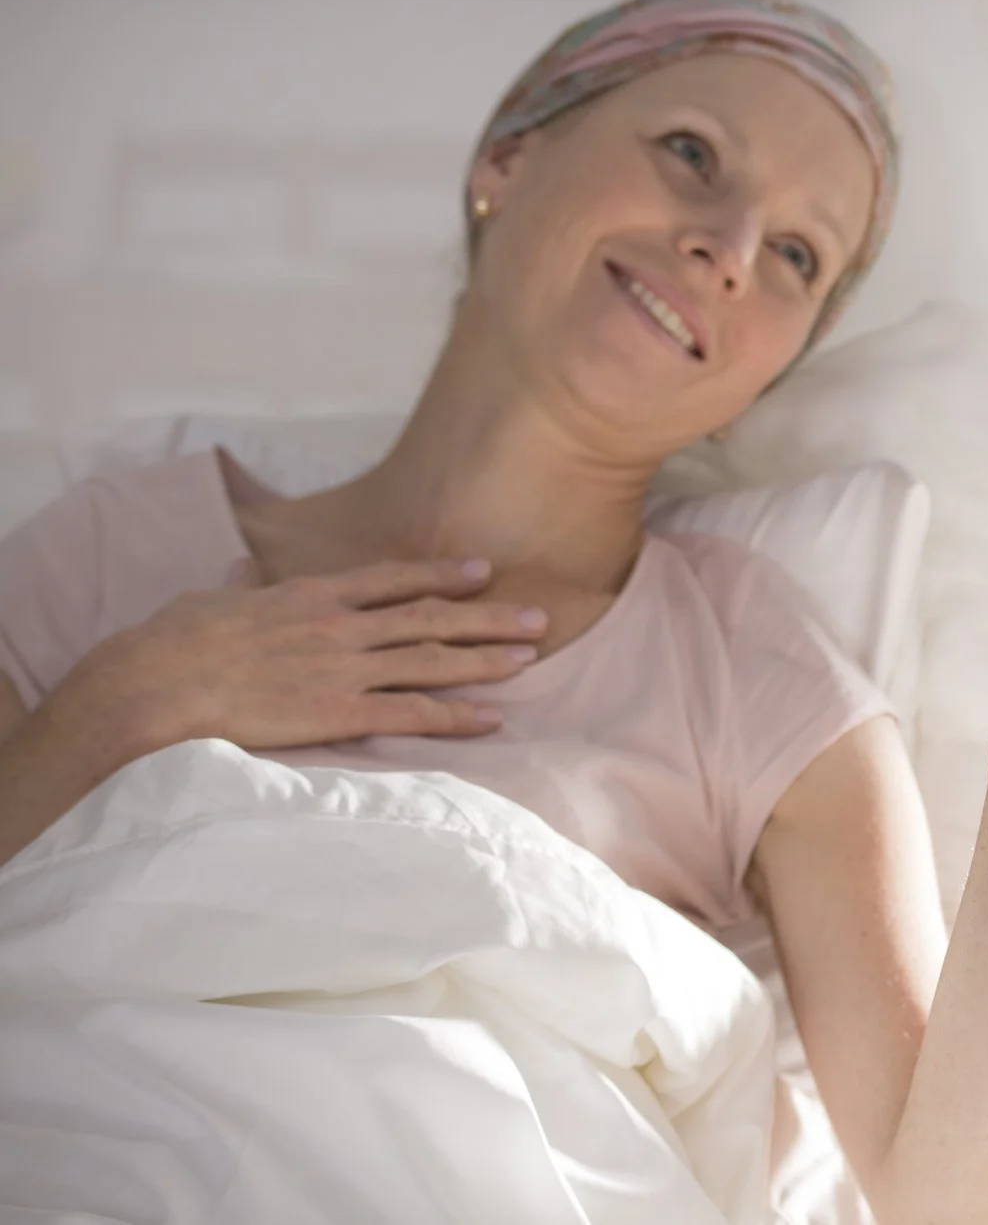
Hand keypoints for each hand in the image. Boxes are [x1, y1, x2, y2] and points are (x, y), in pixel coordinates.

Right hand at [58, 557, 545, 758]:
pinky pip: (413, 714)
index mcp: (308, 596)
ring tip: (530, 657)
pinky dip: (457, 715)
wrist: (151, 686)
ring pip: (432, 661)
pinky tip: (491, 717)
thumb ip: (241, 591)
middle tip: (537, 615)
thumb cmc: (167, 646)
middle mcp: (338, 626)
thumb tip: (242, 577)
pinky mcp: (339, 712)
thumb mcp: (208, 601)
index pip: (389, 581)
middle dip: (487, 617)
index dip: (439, 575)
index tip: (481, 570)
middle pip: (429, 617)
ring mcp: (343, 669)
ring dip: (486, 659)